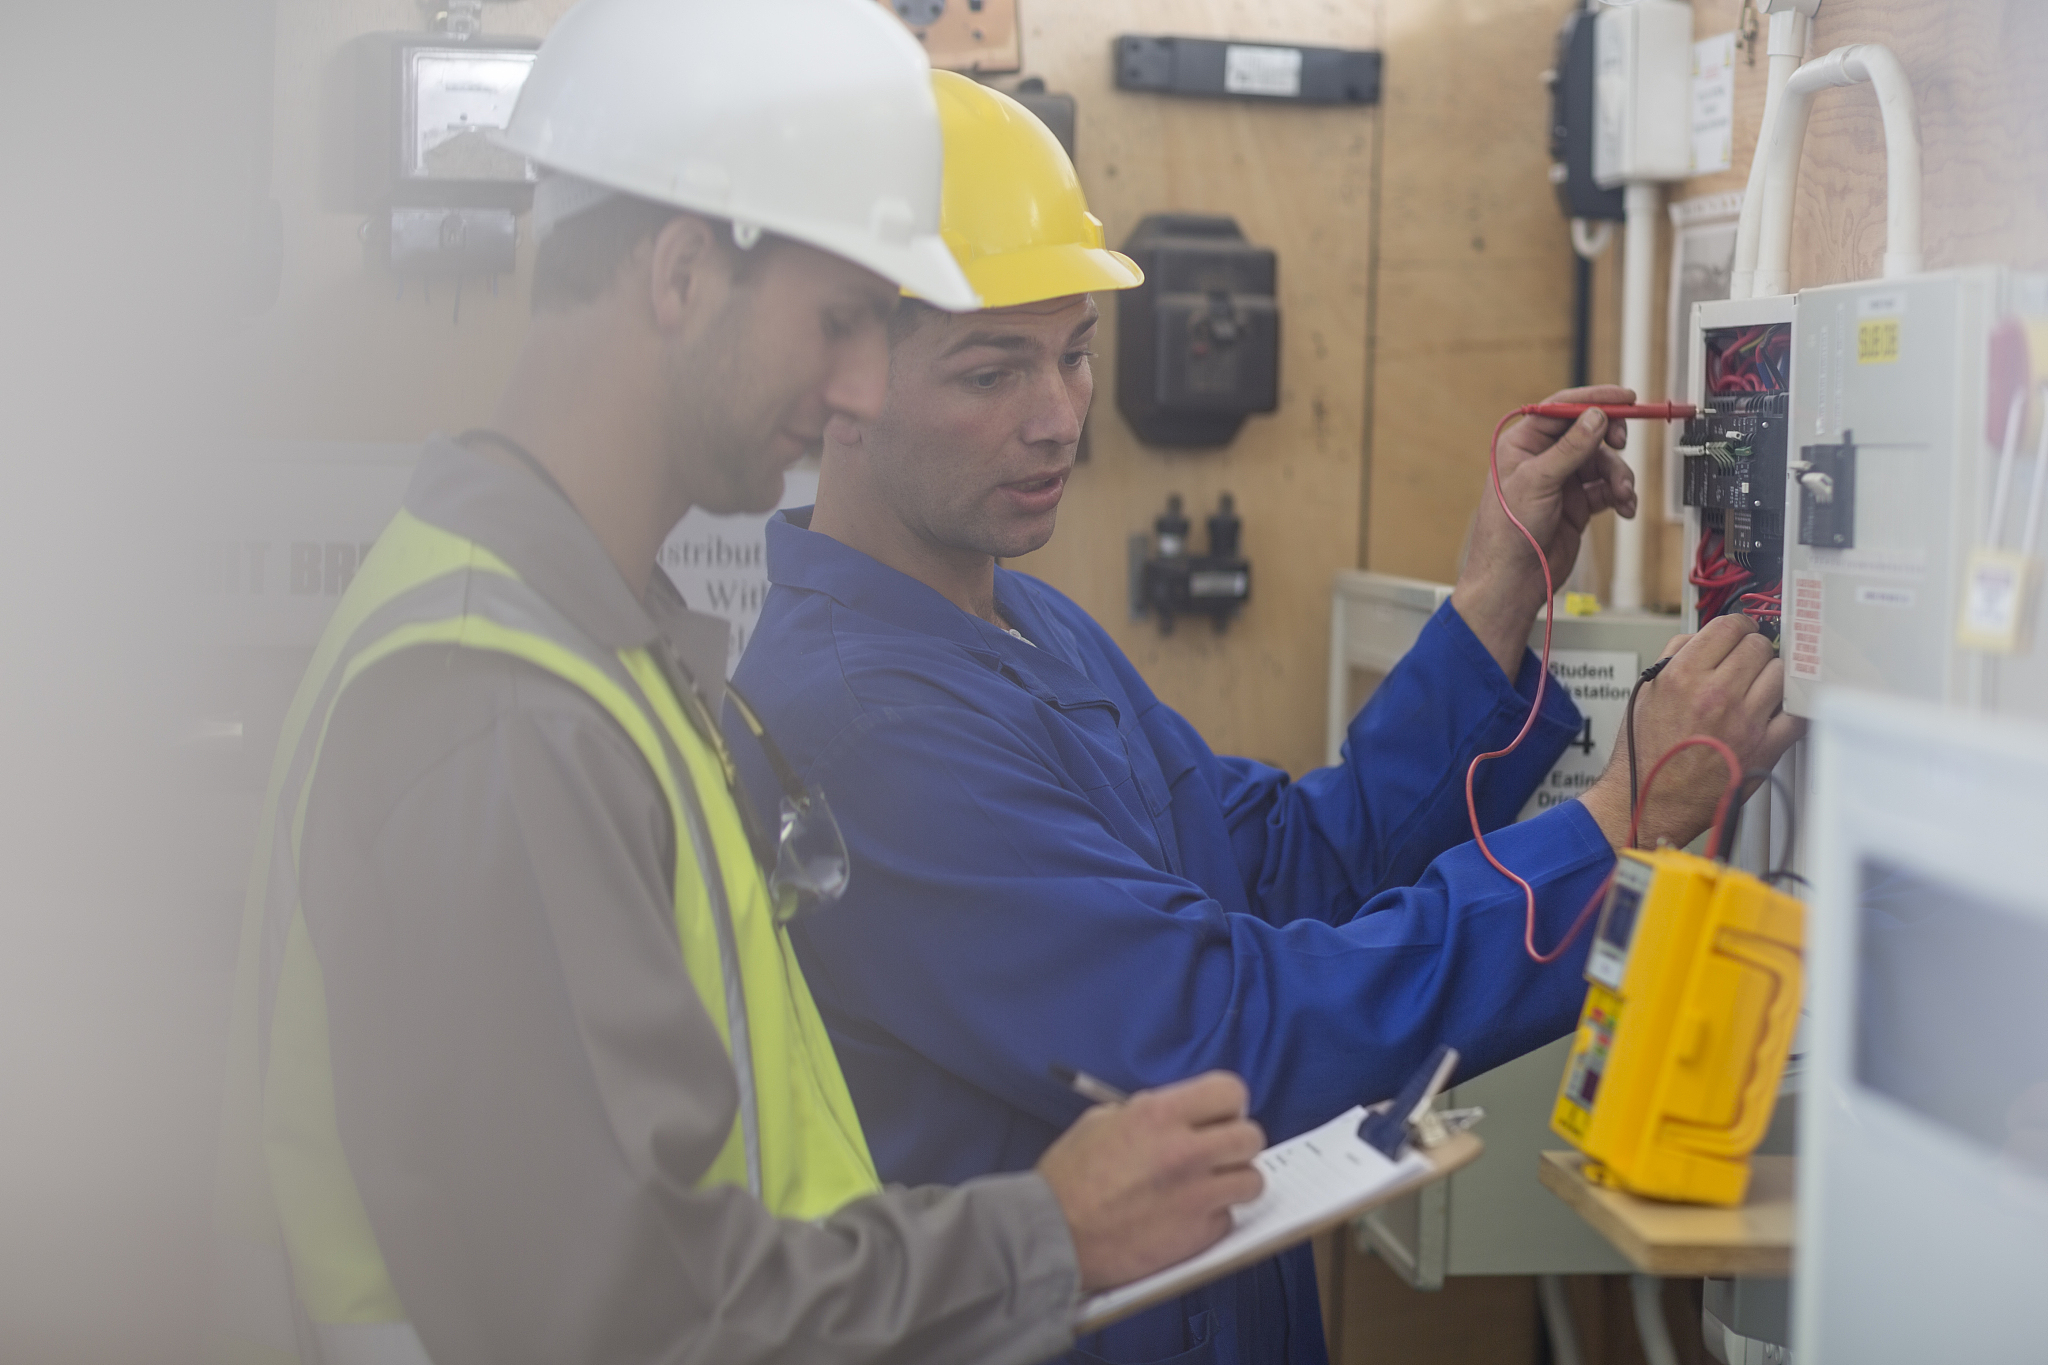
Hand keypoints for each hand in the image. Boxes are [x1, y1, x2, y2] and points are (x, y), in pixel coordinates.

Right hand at [1036, 1071, 1264, 1291]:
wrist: (1054, 1234)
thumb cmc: (1069, 1178)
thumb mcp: (1103, 1120)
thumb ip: (1147, 1113)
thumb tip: (1180, 1115)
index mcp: (1159, 1115)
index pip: (1230, 1091)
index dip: (1229, 1104)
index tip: (1221, 1116)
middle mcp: (1185, 1151)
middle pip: (1251, 1136)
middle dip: (1236, 1143)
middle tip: (1217, 1153)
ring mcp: (1195, 1195)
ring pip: (1253, 1180)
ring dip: (1234, 1182)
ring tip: (1209, 1187)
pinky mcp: (1197, 1235)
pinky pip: (1228, 1219)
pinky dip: (1213, 1218)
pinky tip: (1187, 1216)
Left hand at [1451, 385, 1638, 675]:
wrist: (1514, 580)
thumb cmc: (1509, 532)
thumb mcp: (1538, 481)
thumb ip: (1571, 448)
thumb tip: (1597, 417)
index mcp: (1522, 444)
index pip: (1561, 409)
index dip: (1593, 400)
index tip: (1625, 398)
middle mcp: (1542, 459)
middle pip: (1588, 432)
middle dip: (1610, 438)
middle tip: (1622, 444)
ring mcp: (1562, 481)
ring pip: (1603, 462)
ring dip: (1618, 475)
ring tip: (1623, 493)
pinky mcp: (1578, 504)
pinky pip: (1607, 489)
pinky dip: (1620, 496)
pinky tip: (1624, 508)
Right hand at [1578, 614, 1804, 850]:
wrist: (1651, 798)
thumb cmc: (1646, 751)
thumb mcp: (1647, 691)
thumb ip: (1675, 655)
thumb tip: (1704, 636)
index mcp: (1683, 675)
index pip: (1729, 626)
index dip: (1737, 626)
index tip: (1740, 632)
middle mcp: (1715, 694)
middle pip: (1759, 646)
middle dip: (1754, 650)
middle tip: (1747, 663)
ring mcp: (1744, 721)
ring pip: (1781, 673)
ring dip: (1771, 676)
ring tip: (1759, 687)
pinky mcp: (1765, 748)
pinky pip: (1796, 713)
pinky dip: (1791, 707)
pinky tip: (1778, 708)